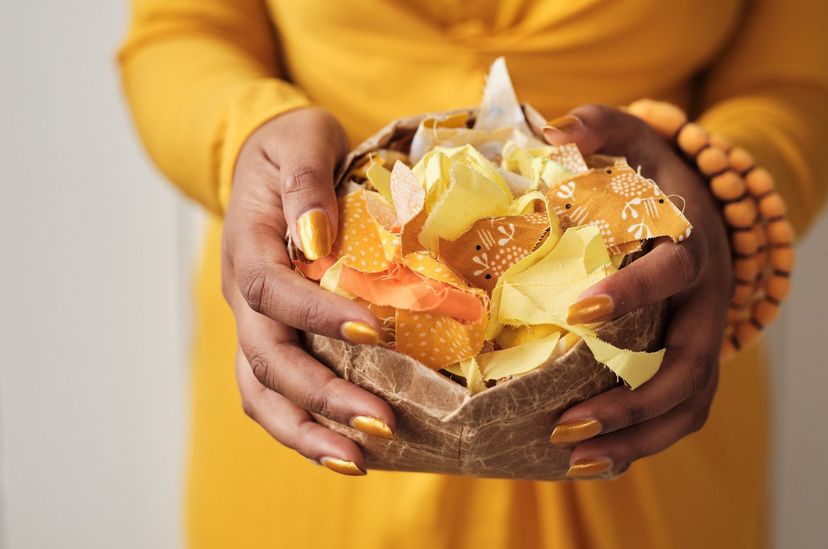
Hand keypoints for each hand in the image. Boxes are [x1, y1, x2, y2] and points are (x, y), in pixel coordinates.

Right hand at [222, 107, 394, 475]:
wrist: (272, 163)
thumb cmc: (292, 148)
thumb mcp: (301, 141)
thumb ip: (307, 184)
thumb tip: (316, 239)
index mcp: (248, 246)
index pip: (272, 291)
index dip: (316, 315)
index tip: (372, 329)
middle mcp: (244, 295)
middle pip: (267, 360)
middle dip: (322, 397)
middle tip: (381, 424)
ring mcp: (254, 324)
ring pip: (262, 392)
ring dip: (308, 431)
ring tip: (358, 462)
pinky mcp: (273, 340)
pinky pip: (277, 393)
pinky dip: (307, 425)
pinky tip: (348, 450)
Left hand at [543, 105, 731, 477]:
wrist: (708, 208)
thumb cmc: (658, 177)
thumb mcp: (636, 138)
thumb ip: (600, 124)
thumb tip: (553, 131)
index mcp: (691, 245)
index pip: (672, 272)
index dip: (634, 294)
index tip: (580, 312)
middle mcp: (708, 301)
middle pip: (689, 363)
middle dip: (632, 398)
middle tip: (566, 420)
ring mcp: (707, 338)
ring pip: (689, 403)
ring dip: (636, 437)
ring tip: (572, 458)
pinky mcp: (697, 365)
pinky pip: (681, 415)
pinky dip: (644, 443)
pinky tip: (593, 462)